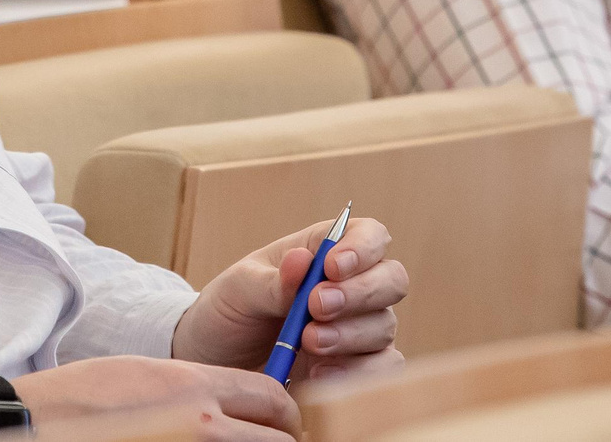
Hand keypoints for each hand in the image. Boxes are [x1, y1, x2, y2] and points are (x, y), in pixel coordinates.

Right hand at [11, 357, 299, 439]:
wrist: (38, 424)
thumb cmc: (84, 398)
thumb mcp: (148, 374)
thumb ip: (200, 388)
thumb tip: (238, 406)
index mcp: (195, 386)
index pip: (273, 397)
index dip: (285, 411)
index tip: (282, 421)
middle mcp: (204, 426)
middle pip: (279, 440)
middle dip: (279, 441)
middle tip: (270, 441)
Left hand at [172, 215, 407, 381]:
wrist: (218, 362)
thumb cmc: (230, 311)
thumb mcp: (239, 289)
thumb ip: (271, 281)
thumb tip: (301, 261)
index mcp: (323, 251)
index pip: (369, 235)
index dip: (362, 248)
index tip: (331, 267)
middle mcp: (351, 286)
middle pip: (392, 279)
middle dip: (359, 293)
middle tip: (316, 307)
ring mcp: (359, 328)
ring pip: (385, 325)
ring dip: (349, 334)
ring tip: (307, 342)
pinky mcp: (356, 368)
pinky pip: (382, 369)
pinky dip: (356, 372)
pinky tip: (318, 374)